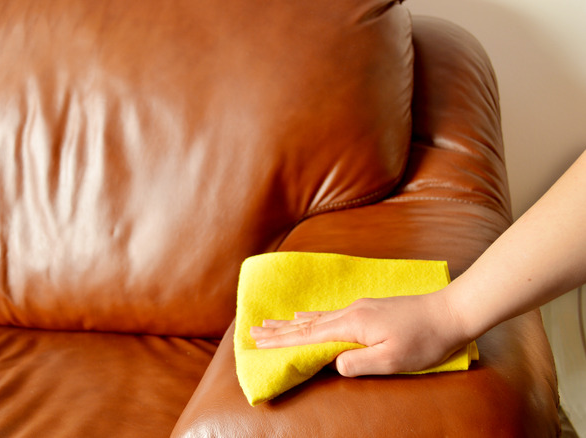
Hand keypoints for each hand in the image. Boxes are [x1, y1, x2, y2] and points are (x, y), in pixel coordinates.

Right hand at [249, 291, 471, 376]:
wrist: (450, 312)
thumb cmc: (424, 340)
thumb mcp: (393, 360)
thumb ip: (359, 363)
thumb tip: (334, 364)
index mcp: (352, 325)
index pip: (308, 335)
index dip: (282, 341)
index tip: (258, 342)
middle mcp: (350, 312)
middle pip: (306, 323)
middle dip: (278, 330)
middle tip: (252, 331)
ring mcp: (359, 308)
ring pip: (316, 317)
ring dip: (291, 322)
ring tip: (270, 322)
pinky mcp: (368, 309)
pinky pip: (329, 313)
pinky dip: (311, 316)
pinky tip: (305, 315)